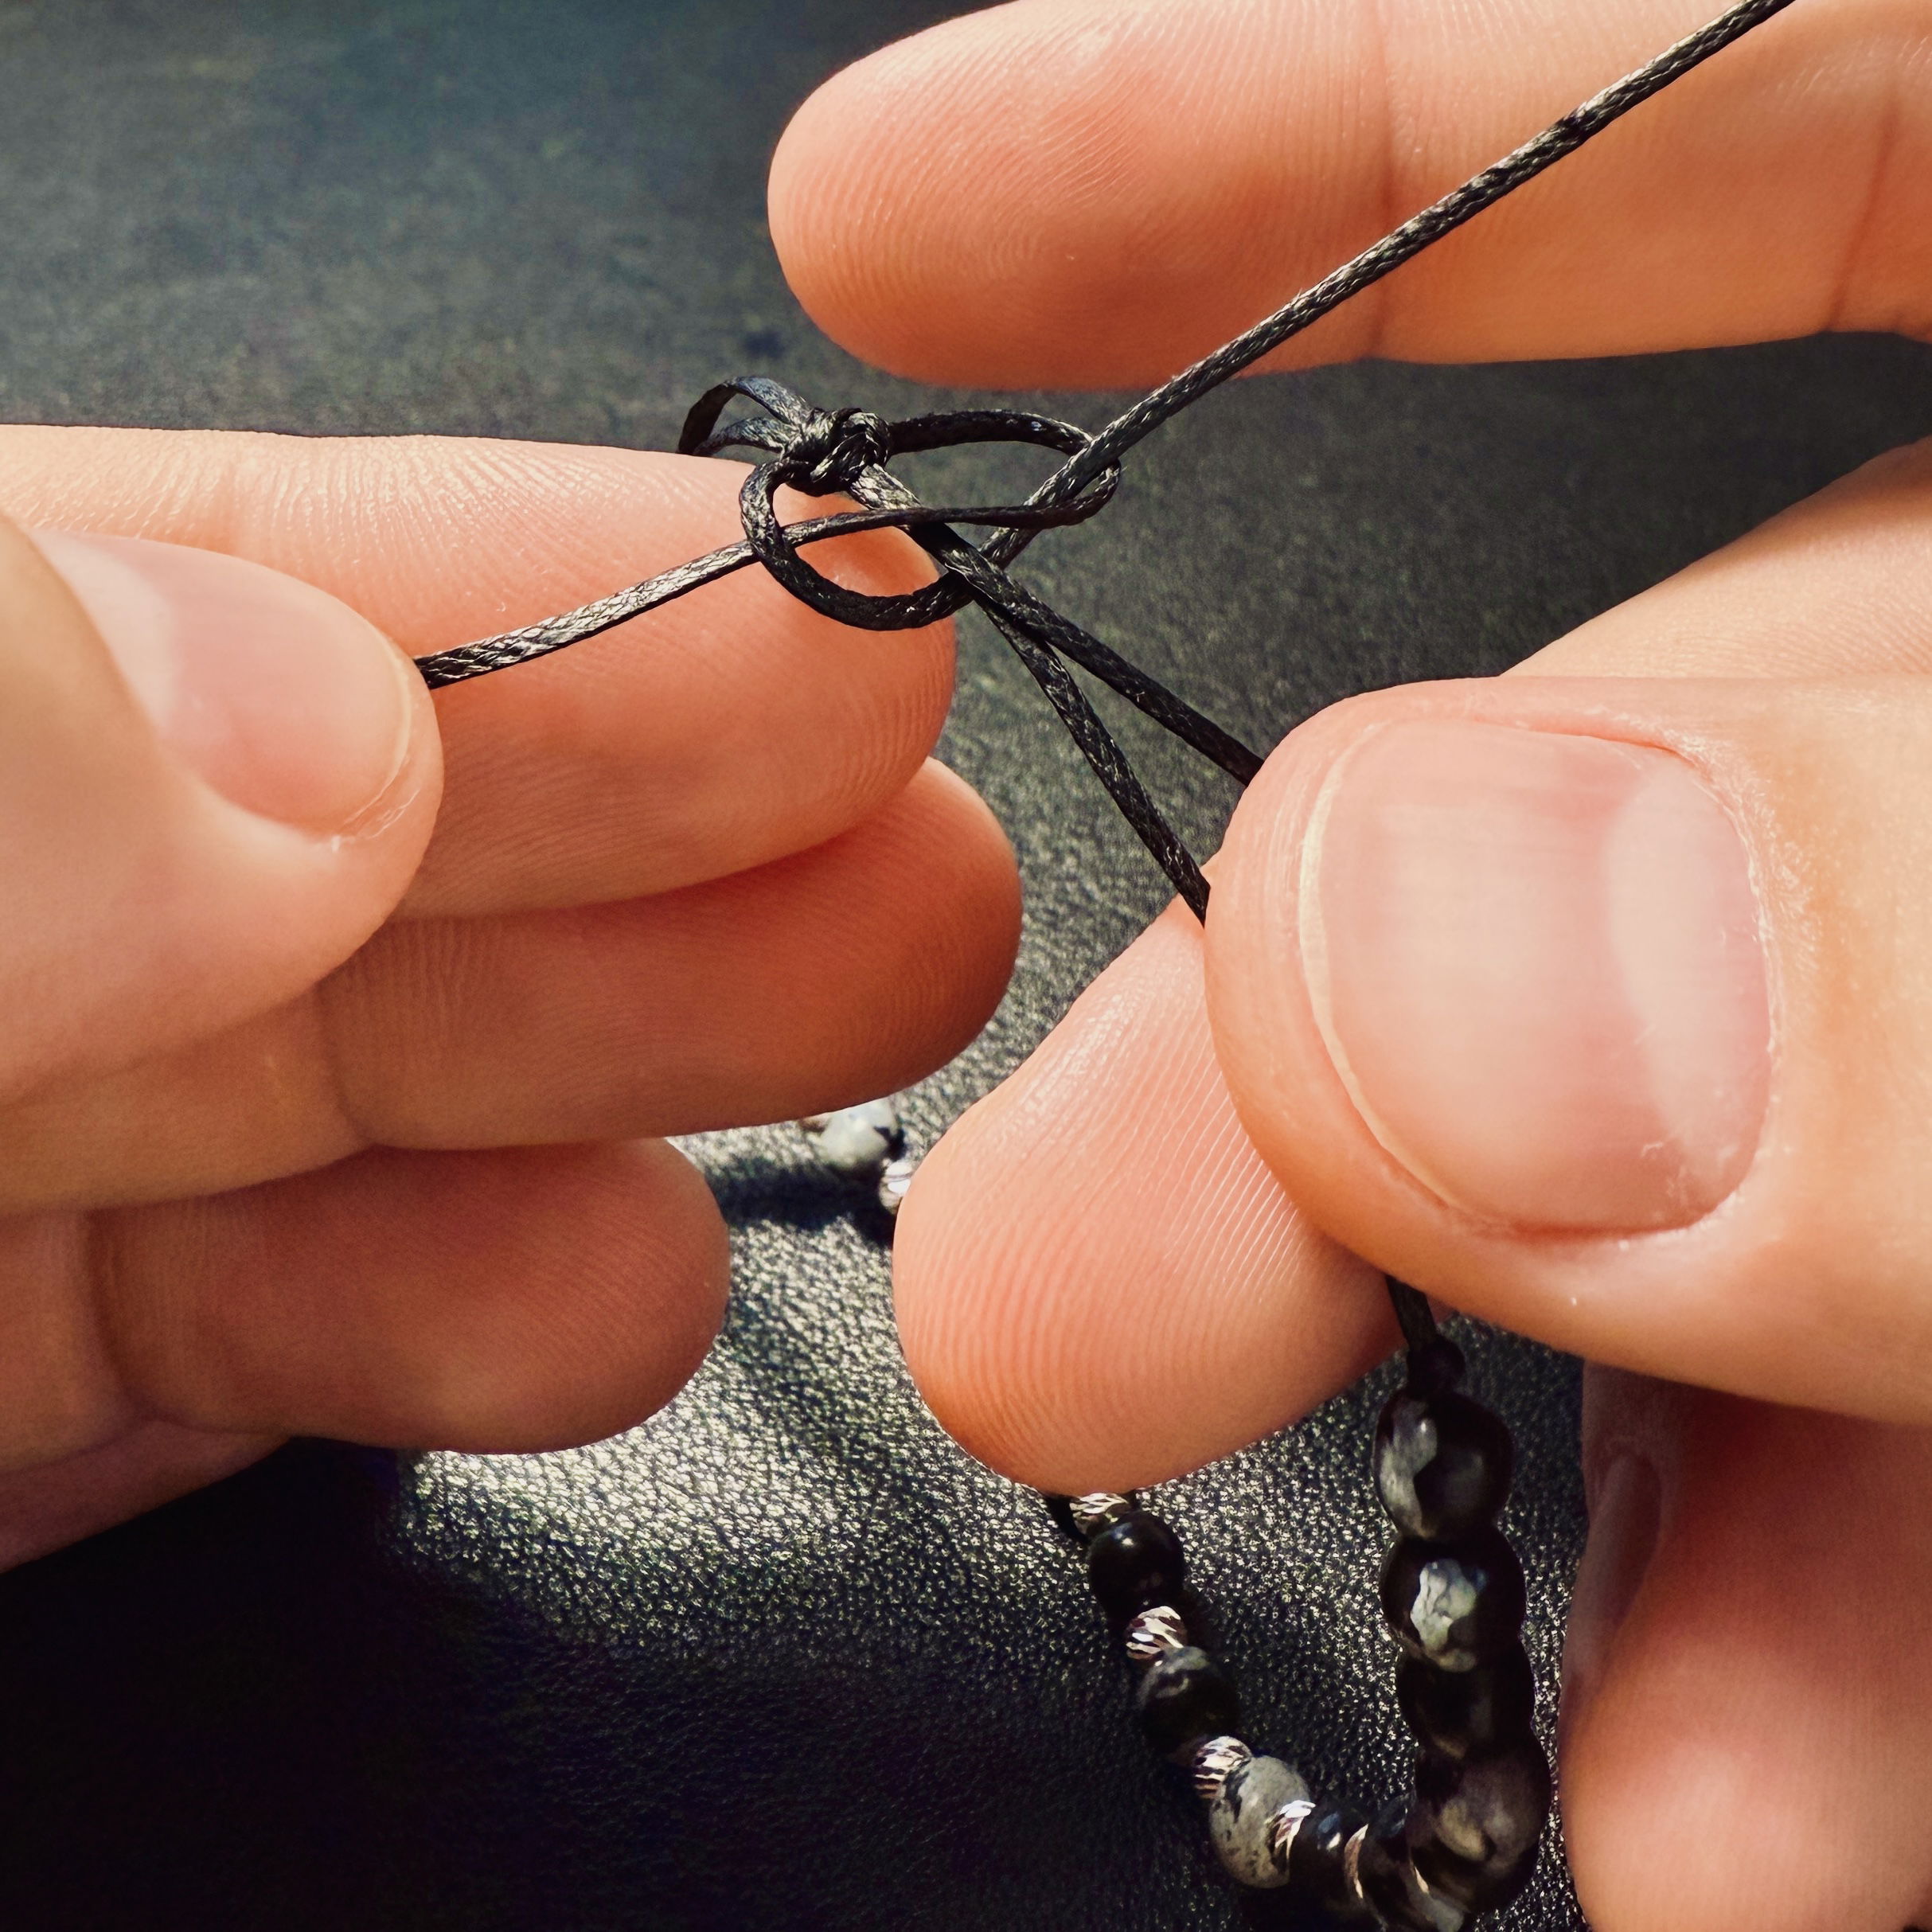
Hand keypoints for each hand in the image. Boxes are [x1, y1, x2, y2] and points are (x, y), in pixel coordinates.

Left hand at [0, 430, 1018, 1570]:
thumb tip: (309, 733)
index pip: (168, 585)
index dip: (516, 577)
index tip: (814, 602)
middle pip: (305, 845)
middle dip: (646, 819)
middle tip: (917, 823)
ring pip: (313, 1094)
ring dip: (611, 1067)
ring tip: (859, 1020)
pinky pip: (216, 1348)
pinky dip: (430, 1321)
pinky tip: (607, 1298)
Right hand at [773, 2, 1931, 1927]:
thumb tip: (1444, 971)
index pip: (1737, 66)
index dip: (1308, 121)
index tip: (905, 218)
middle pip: (1699, 726)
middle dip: (1349, 1014)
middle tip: (1078, 1289)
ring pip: (1805, 1093)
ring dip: (1633, 1419)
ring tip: (1540, 1737)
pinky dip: (1854, 1573)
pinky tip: (1746, 1798)